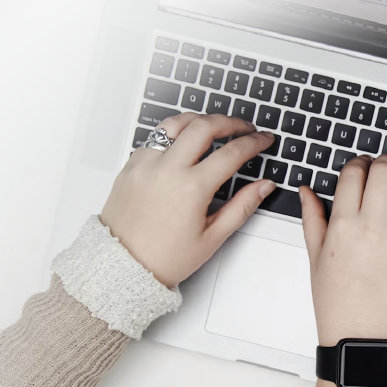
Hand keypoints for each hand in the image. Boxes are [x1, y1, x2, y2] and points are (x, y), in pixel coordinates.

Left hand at [100, 112, 275, 286]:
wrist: (122, 265)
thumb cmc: (165, 257)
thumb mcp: (213, 236)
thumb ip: (242, 206)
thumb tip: (264, 186)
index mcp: (191, 188)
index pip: (232, 152)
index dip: (254, 142)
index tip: (263, 140)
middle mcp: (167, 169)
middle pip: (204, 126)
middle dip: (230, 122)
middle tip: (244, 127)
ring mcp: (146, 164)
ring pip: (176, 123)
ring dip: (200, 120)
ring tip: (215, 126)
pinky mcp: (131, 165)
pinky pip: (156, 138)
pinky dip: (175, 134)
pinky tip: (185, 143)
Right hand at [300, 155, 386, 386]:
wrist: (361, 338)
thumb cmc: (337, 304)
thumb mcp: (316, 259)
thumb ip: (313, 219)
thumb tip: (308, 191)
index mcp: (343, 226)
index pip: (353, 174)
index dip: (359, 163)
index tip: (363, 165)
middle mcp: (372, 229)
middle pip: (383, 173)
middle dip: (386, 162)